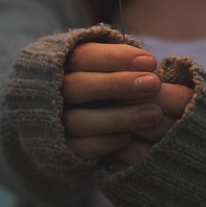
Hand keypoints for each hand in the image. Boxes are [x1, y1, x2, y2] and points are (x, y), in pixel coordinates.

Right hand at [62, 42, 162, 158]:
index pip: (83, 57)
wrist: (68, 127)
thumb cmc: (101, 87)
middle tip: (153, 84)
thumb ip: (118, 64)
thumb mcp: (103, 68)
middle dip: (117, 85)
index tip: (150, 62)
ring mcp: (52, 122)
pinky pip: (77, 148)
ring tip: (154, 115)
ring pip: (77, 120)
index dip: (115, 58)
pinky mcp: (58, 149)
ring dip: (118, 117)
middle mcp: (50, 92)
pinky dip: (104, 143)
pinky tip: (129, 138)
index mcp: (59, 65)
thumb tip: (147, 65)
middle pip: (76, 86)